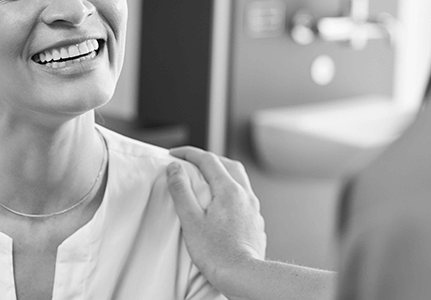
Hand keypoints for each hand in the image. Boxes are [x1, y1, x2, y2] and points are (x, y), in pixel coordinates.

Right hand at [166, 147, 266, 297]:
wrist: (243, 275)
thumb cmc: (216, 252)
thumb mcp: (191, 219)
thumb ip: (181, 190)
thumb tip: (175, 168)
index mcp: (228, 190)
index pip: (208, 159)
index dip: (189, 153)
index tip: (174, 153)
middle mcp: (245, 194)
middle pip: (228, 164)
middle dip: (208, 159)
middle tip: (191, 162)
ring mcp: (253, 208)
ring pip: (239, 179)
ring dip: (223, 172)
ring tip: (207, 179)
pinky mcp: (256, 221)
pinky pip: (244, 195)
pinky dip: (231, 190)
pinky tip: (223, 203)